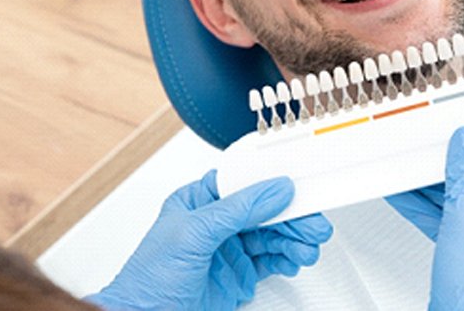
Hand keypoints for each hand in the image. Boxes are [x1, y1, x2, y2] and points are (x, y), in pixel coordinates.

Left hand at [86, 170, 332, 310]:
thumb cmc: (148, 281)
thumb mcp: (194, 234)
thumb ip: (237, 210)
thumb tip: (274, 189)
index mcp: (199, 199)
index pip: (244, 182)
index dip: (273, 182)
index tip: (300, 185)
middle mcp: (215, 222)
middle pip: (264, 210)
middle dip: (292, 217)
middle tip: (315, 225)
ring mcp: (228, 249)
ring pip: (270, 236)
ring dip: (293, 240)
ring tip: (308, 246)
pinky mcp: (237, 275)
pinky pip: (269, 260)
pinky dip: (286, 259)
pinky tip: (295, 258)